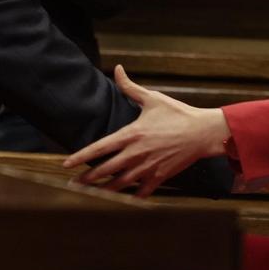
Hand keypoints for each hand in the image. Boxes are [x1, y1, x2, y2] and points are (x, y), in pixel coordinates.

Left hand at [63, 65, 229, 196]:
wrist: (202, 132)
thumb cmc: (177, 113)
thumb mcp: (152, 98)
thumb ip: (130, 87)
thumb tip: (117, 68)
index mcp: (131, 134)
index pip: (99, 148)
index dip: (81, 157)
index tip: (66, 164)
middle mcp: (136, 153)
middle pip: (105, 170)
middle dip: (87, 178)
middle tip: (73, 184)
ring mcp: (147, 167)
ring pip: (120, 183)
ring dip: (104, 190)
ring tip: (91, 195)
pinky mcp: (159, 176)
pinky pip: (141, 191)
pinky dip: (131, 197)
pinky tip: (123, 200)